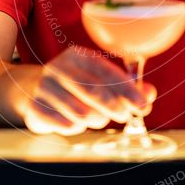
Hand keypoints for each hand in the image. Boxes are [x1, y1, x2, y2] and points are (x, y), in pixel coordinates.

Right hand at [23, 45, 155, 135]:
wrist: (34, 92)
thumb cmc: (76, 86)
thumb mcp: (100, 80)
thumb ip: (128, 87)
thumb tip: (149, 94)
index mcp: (78, 56)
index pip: (106, 71)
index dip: (127, 89)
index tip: (143, 104)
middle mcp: (58, 68)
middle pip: (91, 90)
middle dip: (114, 106)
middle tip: (125, 115)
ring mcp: (44, 88)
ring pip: (79, 111)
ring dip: (96, 119)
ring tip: (98, 117)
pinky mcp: (35, 108)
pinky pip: (65, 125)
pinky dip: (77, 127)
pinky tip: (76, 122)